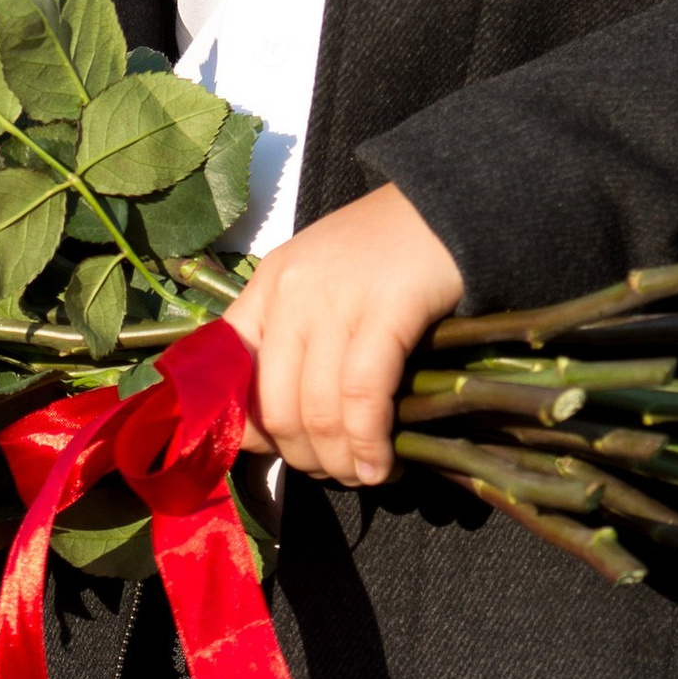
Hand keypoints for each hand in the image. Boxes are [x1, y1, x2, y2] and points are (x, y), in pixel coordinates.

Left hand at [224, 182, 463, 485]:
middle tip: (335, 474)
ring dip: (341, 462)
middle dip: (303, 458)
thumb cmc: (387, 252)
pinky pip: (363, 399)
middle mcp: (291, 293)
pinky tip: (384, 465)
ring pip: (318, 412)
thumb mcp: (320, 284)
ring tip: (365, 475)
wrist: (449, 203)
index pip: (228, 372)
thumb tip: (275, 430)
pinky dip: (370, 445)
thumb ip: (293, 340)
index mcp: (268, 286)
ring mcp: (335, 300)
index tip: (278, 456)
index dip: (245, 429)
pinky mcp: (385, 310)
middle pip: (276, 407)